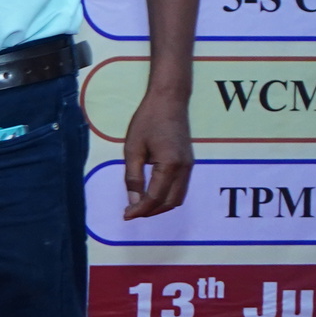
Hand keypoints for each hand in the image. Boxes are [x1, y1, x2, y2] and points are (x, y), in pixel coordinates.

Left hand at [121, 89, 193, 219]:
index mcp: (170, 165)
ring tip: (139, 206)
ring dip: (160, 206)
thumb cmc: (147, 121)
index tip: (126, 215)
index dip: (140, 209)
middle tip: (131, 212)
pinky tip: (151, 194)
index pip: (155, 197)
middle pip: (171, 202)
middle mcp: (184, 169)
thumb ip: (133, 176)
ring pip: (178, 197)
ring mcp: (189, 166)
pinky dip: (167, 196)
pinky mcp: (188, 163)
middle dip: (151, 211)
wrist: (169, 101)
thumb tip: (133, 200)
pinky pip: (180, 187)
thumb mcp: (133, 149)